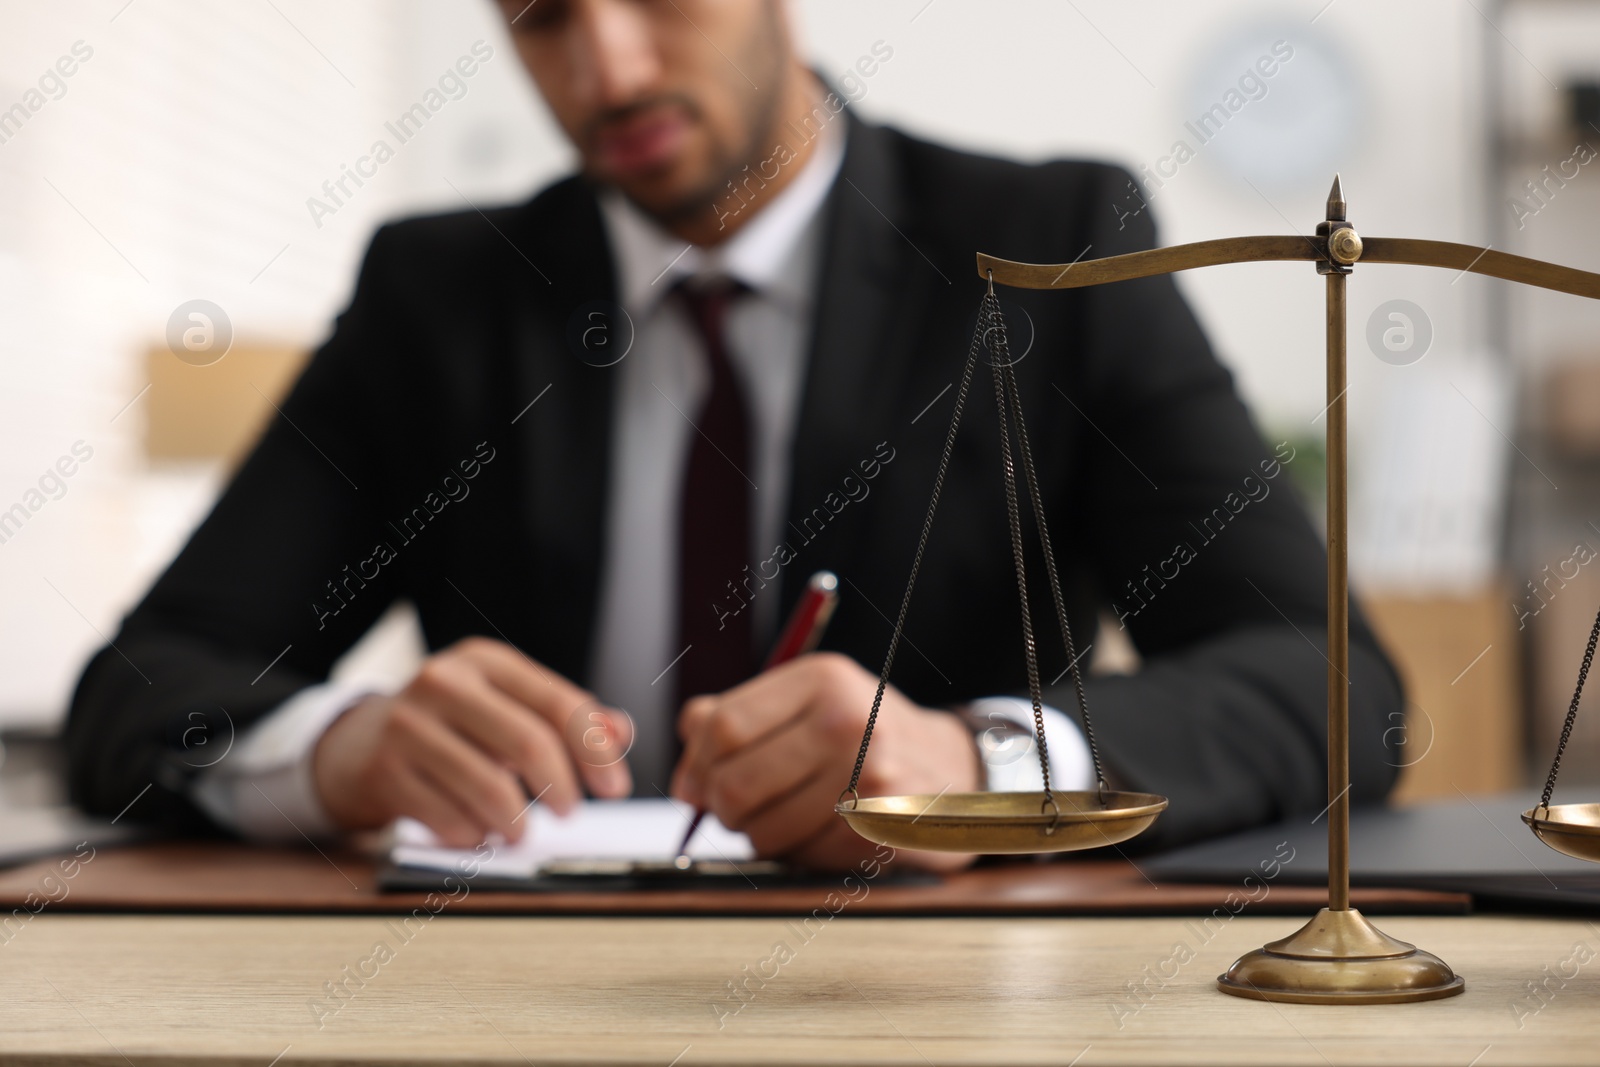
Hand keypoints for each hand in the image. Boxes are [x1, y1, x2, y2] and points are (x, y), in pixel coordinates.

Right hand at [312, 637, 632, 845]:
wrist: (355, 744)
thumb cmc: (448, 726)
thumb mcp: (504, 705)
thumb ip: (564, 717)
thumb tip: (620, 733)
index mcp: (485, 661)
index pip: (558, 703)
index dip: (596, 751)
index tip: (615, 788)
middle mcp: (444, 681)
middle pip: (528, 742)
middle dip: (562, 788)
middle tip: (570, 813)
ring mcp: (408, 724)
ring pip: (489, 787)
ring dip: (517, 822)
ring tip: (519, 830)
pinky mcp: (383, 770)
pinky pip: (450, 818)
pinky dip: (474, 835)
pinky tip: (475, 831)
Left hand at [669, 652, 981, 870]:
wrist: (954, 768)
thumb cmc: (863, 734)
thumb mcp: (808, 699)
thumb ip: (737, 716)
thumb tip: (686, 770)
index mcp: (821, 679)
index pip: (723, 726)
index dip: (696, 764)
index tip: (694, 785)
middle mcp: (849, 721)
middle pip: (736, 783)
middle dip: (719, 809)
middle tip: (729, 812)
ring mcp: (871, 777)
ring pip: (764, 831)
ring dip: (757, 836)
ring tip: (780, 819)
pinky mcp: (885, 828)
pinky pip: (804, 858)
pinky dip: (798, 854)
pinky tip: (818, 833)